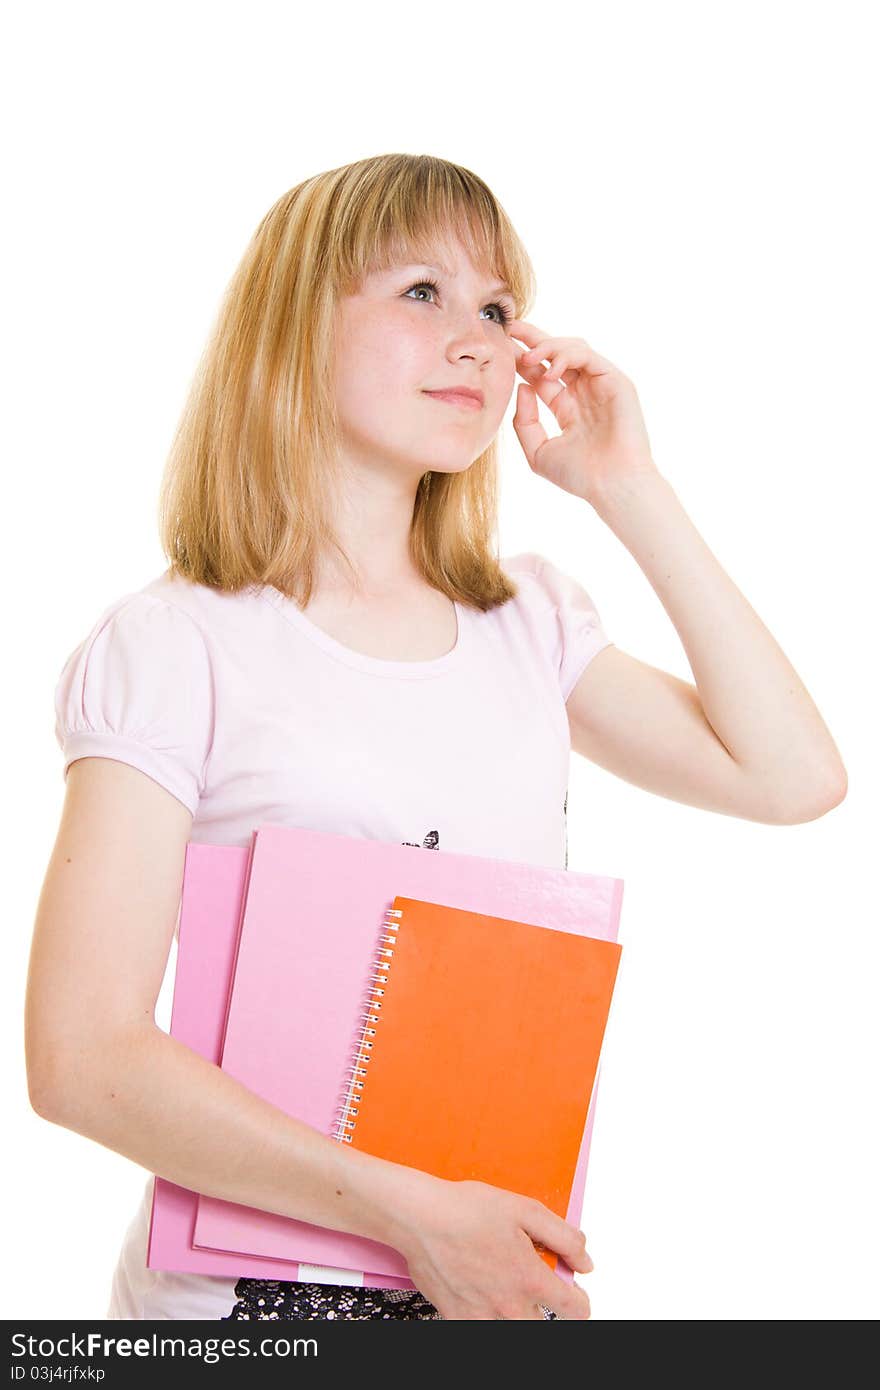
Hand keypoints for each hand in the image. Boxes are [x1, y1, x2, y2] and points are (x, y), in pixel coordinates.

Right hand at [386, 1173, 594, 1319]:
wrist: (419, 1217)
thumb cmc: (467, 1209)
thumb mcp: (525, 1210)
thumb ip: (564, 1237)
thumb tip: (585, 1261)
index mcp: (529, 1278)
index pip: (574, 1309)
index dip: (581, 1302)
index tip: (575, 1295)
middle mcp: (508, 1305)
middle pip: (543, 1324)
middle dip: (544, 1306)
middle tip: (529, 1282)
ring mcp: (482, 1316)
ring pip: (513, 1327)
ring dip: (514, 1311)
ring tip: (500, 1282)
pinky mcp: (457, 1319)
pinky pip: (482, 1326)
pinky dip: (485, 1313)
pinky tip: (478, 1289)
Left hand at [507, 317, 660, 508]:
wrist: (612, 485)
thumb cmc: (580, 476)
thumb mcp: (539, 451)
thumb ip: (524, 421)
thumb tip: (522, 387)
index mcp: (567, 408)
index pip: (542, 374)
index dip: (522, 359)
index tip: (502, 348)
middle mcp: (584, 392)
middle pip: (556, 355)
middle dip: (533, 339)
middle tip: (510, 328)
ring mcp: (601, 385)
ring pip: (573, 348)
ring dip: (548, 346)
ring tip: (529, 357)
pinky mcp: (616, 381)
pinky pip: (589, 355)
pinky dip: (567, 355)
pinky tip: (550, 369)